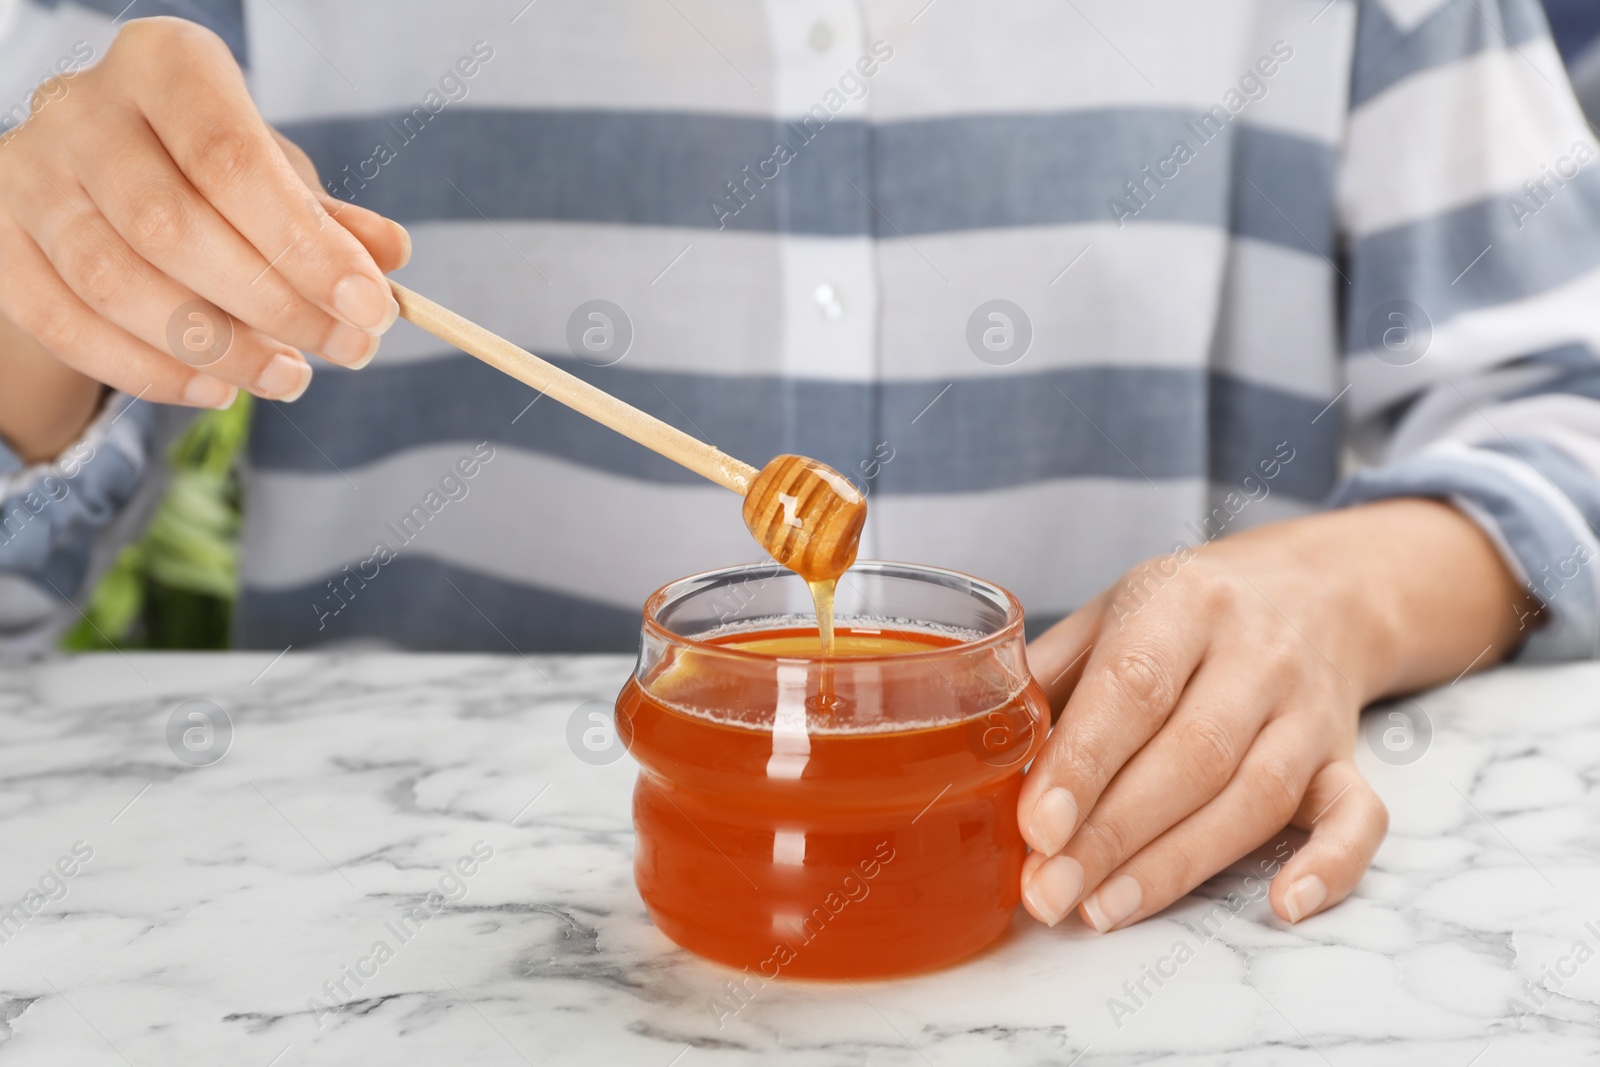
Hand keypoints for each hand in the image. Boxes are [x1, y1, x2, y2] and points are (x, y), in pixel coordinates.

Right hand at [0, 17, 408, 421]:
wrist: (103, 182)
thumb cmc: (210, 175)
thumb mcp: (278, 179)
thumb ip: (331, 219)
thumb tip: (389, 256)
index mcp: (165, 65)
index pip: (233, 159)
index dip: (306, 245)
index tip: (371, 309)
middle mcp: (82, 109)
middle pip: (171, 227)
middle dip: (273, 306)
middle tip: (347, 353)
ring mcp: (27, 174)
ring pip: (115, 283)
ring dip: (215, 348)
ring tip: (289, 379)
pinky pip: (66, 323)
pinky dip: (147, 371)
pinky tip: (216, 390)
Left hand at [1016, 499, 1532, 930]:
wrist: (1321, 587)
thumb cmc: (1189, 611)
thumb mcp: (1112, 609)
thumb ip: (1049, 674)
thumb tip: (975, 745)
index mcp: (1184, 603)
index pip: (1133, 686)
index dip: (1084, 762)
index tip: (1037, 827)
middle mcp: (1256, 653)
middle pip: (1190, 756)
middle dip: (1112, 835)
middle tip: (1046, 892)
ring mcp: (1310, 709)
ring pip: (1255, 797)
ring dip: (1177, 866)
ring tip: (1102, 910)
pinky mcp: (1348, 758)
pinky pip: (1359, 817)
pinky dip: (1332, 865)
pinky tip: (1283, 906)